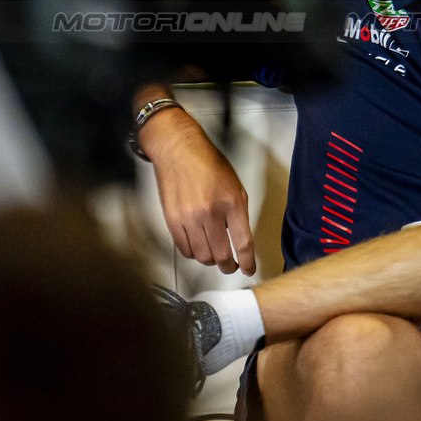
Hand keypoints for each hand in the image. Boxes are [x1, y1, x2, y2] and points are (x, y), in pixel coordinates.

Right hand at [142, 107, 255, 274]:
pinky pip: (184, 249)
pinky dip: (194, 254)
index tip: (249, 269)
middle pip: (221, 254)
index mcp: (232, 202)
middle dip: (229, 266)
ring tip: (216, 257)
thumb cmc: (209, 165)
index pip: (243, 242)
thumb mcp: (235, 186)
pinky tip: (199, 249)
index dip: (247, 261)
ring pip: (202, 256)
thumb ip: (238, 213)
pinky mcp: (172, 221)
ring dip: (211, 261)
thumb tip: (238, 238)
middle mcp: (211, 213)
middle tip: (232, 267)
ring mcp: (189, 218)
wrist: (179, 151)